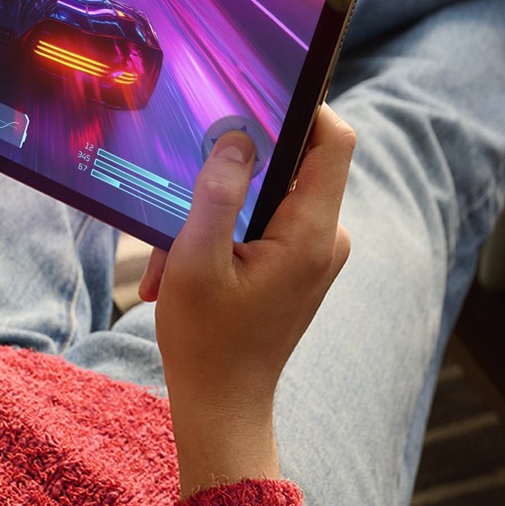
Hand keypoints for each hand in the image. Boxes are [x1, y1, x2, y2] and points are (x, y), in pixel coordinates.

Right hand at [141, 104, 355, 496]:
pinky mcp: (299, 265)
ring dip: (215, 214)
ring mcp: (315, 253)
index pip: (334, 140)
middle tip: (182, 200)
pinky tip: (182, 271)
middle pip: (293, 164)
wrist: (222, 407)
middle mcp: (326, 239)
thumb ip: (217, 192)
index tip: (253, 98)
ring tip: (170, 259)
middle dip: (231, 174)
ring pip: (268, 197)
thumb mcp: (195, 261)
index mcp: (311, 234)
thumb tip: (237, 137)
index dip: (303, 107)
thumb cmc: (207, 343)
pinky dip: (222, 236)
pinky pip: (264, 224)